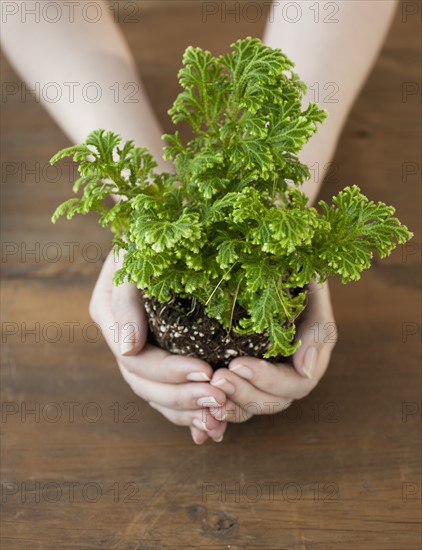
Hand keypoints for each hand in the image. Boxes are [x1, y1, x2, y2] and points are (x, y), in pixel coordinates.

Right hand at [89, 250, 226, 443]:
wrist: (164, 230)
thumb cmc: (148, 240)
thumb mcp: (132, 261)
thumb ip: (125, 304)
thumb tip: (128, 349)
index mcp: (115, 324)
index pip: (137, 362)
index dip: (169, 373)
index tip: (207, 371)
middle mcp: (128, 345)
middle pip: (148, 387)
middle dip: (183, 397)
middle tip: (218, 400)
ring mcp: (147, 354)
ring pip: (160, 398)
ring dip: (189, 412)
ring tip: (219, 419)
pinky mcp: (168, 357)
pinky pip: (174, 394)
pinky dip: (191, 413)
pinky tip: (214, 425)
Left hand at [207, 280, 336, 422]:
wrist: (267, 261)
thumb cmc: (295, 271)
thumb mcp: (313, 289)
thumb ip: (318, 327)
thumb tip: (306, 369)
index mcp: (310, 354)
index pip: (296, 383)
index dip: (268, 380)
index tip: (237, 363)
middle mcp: (290, 371)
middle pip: (273, 401)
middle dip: (244, 393)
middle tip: (217, 377)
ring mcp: (266, 376)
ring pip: (252, 406)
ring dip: (230, 403)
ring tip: (207, 386)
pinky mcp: (243, 376)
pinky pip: (234, 402)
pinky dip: (220, 407)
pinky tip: (201, 404)